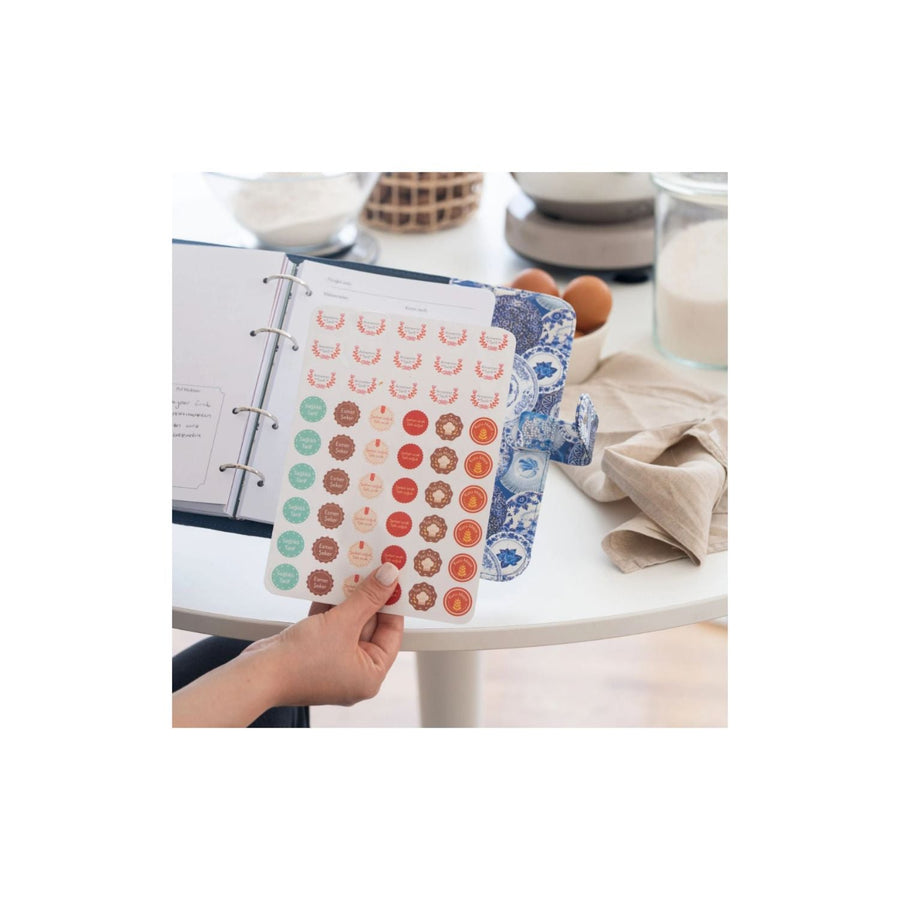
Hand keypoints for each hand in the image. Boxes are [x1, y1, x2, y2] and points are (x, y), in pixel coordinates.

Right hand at [243, 562, 403, 707]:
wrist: (257, 673)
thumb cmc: (300, 663)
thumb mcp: (342, 624)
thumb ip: (368, 598)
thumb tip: (389, 577)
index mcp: (369, 676)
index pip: (391, 633)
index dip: (393, 604)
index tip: (394, 578)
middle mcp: (353, 671)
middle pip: (369, 625)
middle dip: (369, 596)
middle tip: (374, 568)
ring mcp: (332, 662)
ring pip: (347, 622)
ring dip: (348, 597)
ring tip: (354, 569)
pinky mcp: (313, 652)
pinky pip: (329, 624)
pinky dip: (330, 606)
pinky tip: (331, 582)